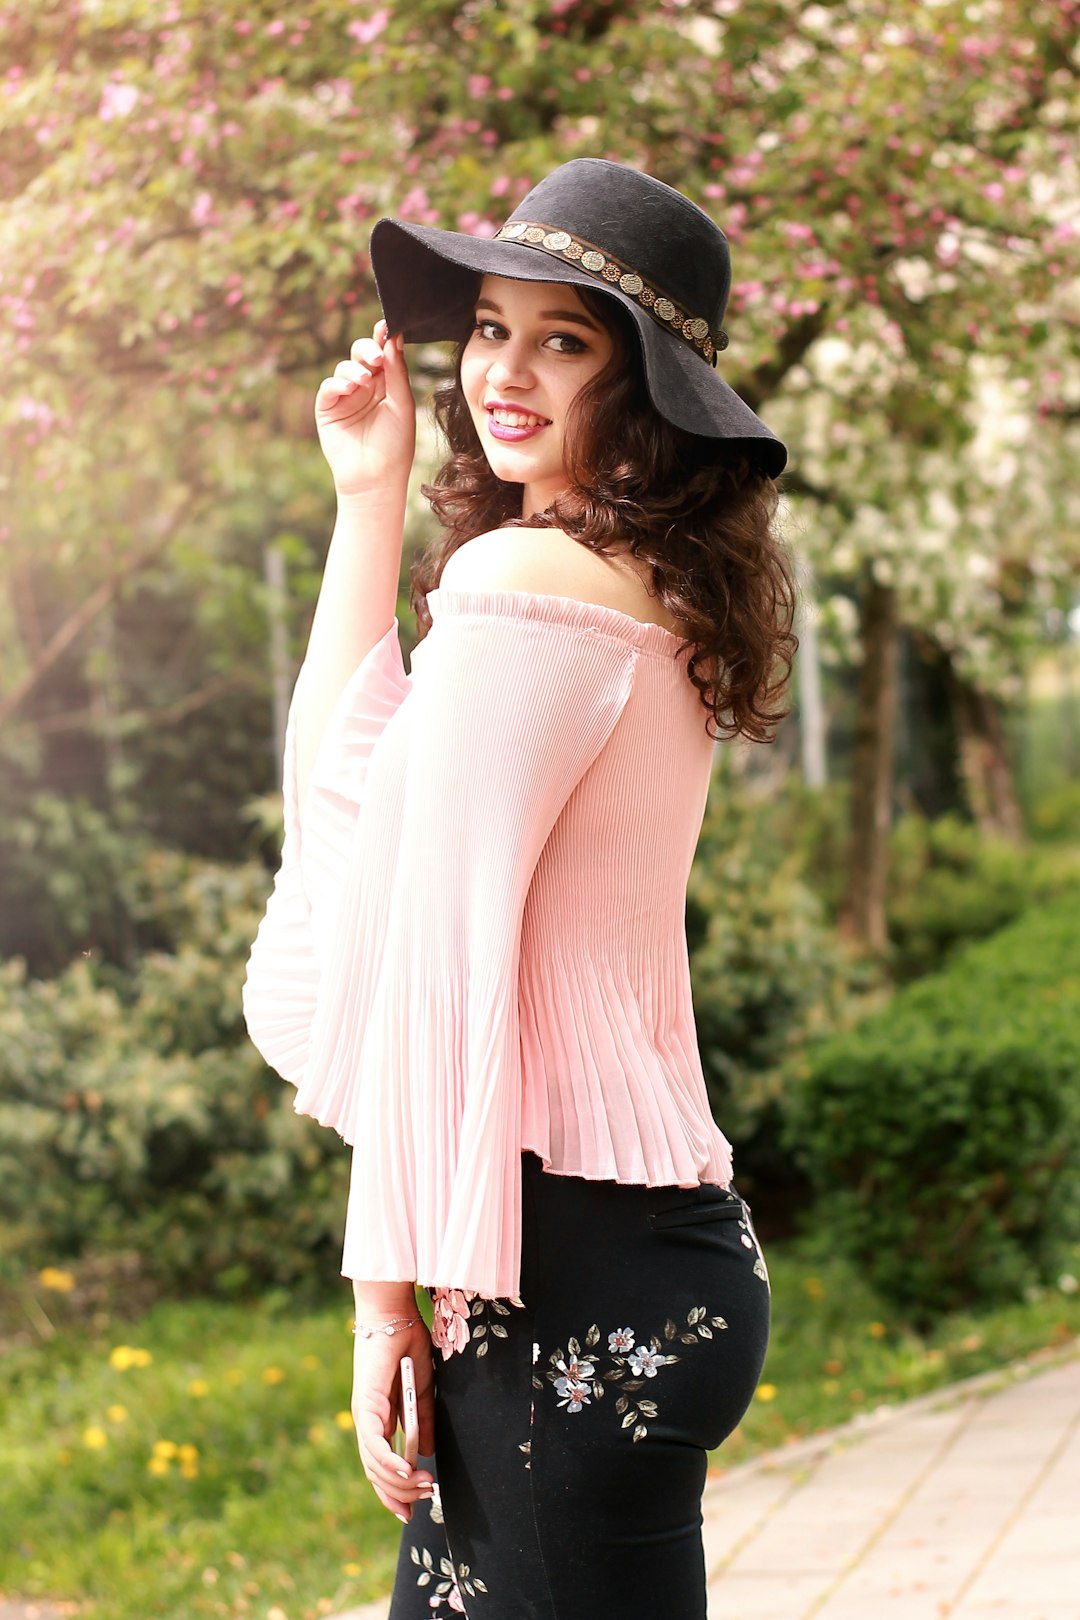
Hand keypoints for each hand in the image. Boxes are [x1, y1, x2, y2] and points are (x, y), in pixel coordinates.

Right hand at [315, 319, 416, 498]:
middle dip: (367, 350)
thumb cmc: (394, 446)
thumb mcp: (402, 406)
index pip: (384, 354)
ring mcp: (345, 397)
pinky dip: (337, 383)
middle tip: (376, 356)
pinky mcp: (327, 409)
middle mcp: (365, 387)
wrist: (376, 479)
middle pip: (362, 355)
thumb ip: (397, 373)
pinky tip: (349, 388)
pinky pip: (328, 387)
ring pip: (344, 368)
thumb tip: (394, 338)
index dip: (383, 338)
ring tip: (362, 381)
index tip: (387, 324)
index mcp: (387, 385)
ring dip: (353, 369)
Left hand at [351, 1315, 435, 1522]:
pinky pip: (374, 1442)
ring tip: (425, 1486)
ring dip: (400, 1481)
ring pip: (374, 1463)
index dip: (394, 1491)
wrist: (396, 1317)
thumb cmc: (408, 1347)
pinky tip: (406, 1472)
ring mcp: (364, 1414)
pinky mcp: (366, 1404)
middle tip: (425, 1500)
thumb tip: (424, 1455)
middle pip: (376, 1471)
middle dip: (399, 1493)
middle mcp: (367, 1421)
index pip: (380, 1465)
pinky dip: (389, 1461)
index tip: (412, 1510)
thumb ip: (423, 1423)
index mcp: (378, 1419)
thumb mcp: (422, 1392)